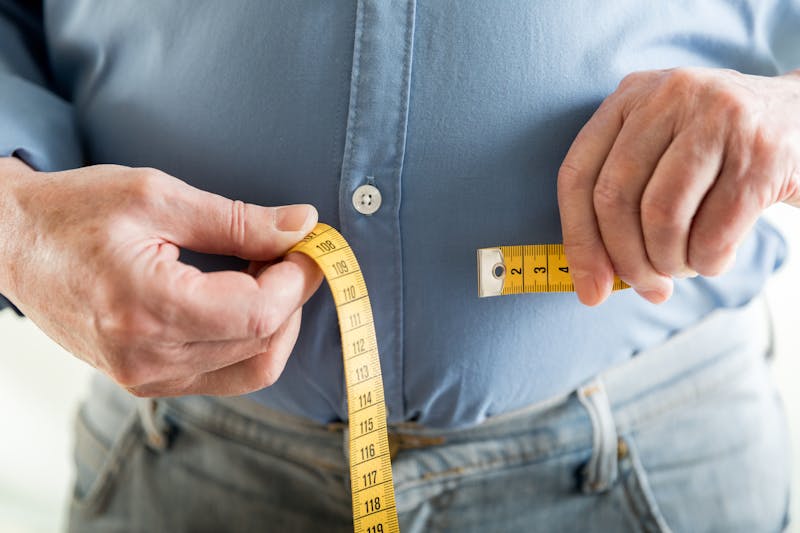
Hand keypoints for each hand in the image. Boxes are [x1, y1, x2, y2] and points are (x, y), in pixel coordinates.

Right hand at [0, 158, 322, 395]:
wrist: (12, 245)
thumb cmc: (75, 212)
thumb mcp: (158, 197)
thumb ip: (237, 219)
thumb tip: (303, 224)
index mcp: (148, 308)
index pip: (258, 314)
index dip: (298, 280)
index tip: (308, 246)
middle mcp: (148, 358)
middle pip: (262, 343)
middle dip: (293, 297)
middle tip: (293, 252)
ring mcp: (147, 378)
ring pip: (251, 366)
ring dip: (276, 321)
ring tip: (269, 273)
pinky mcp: (148, 381)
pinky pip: (225, 375)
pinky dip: (250, 339)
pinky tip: (245, 298)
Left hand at [558, 67, 799, 305]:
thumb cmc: (716, 151)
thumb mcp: (662, 150)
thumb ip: (622, 200)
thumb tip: (590, 281)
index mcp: (630, 96)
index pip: (577, 175)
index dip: (577, 240)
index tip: (588, 290)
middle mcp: (668, 96)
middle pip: (615, 199)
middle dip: (625, 260)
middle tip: (648, 287)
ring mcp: (717, 118)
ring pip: (661, 217)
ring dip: (669, 261)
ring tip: (684, 266)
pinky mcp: (761, 152)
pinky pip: (713, 232)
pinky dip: (708, 262)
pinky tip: (715, 258)